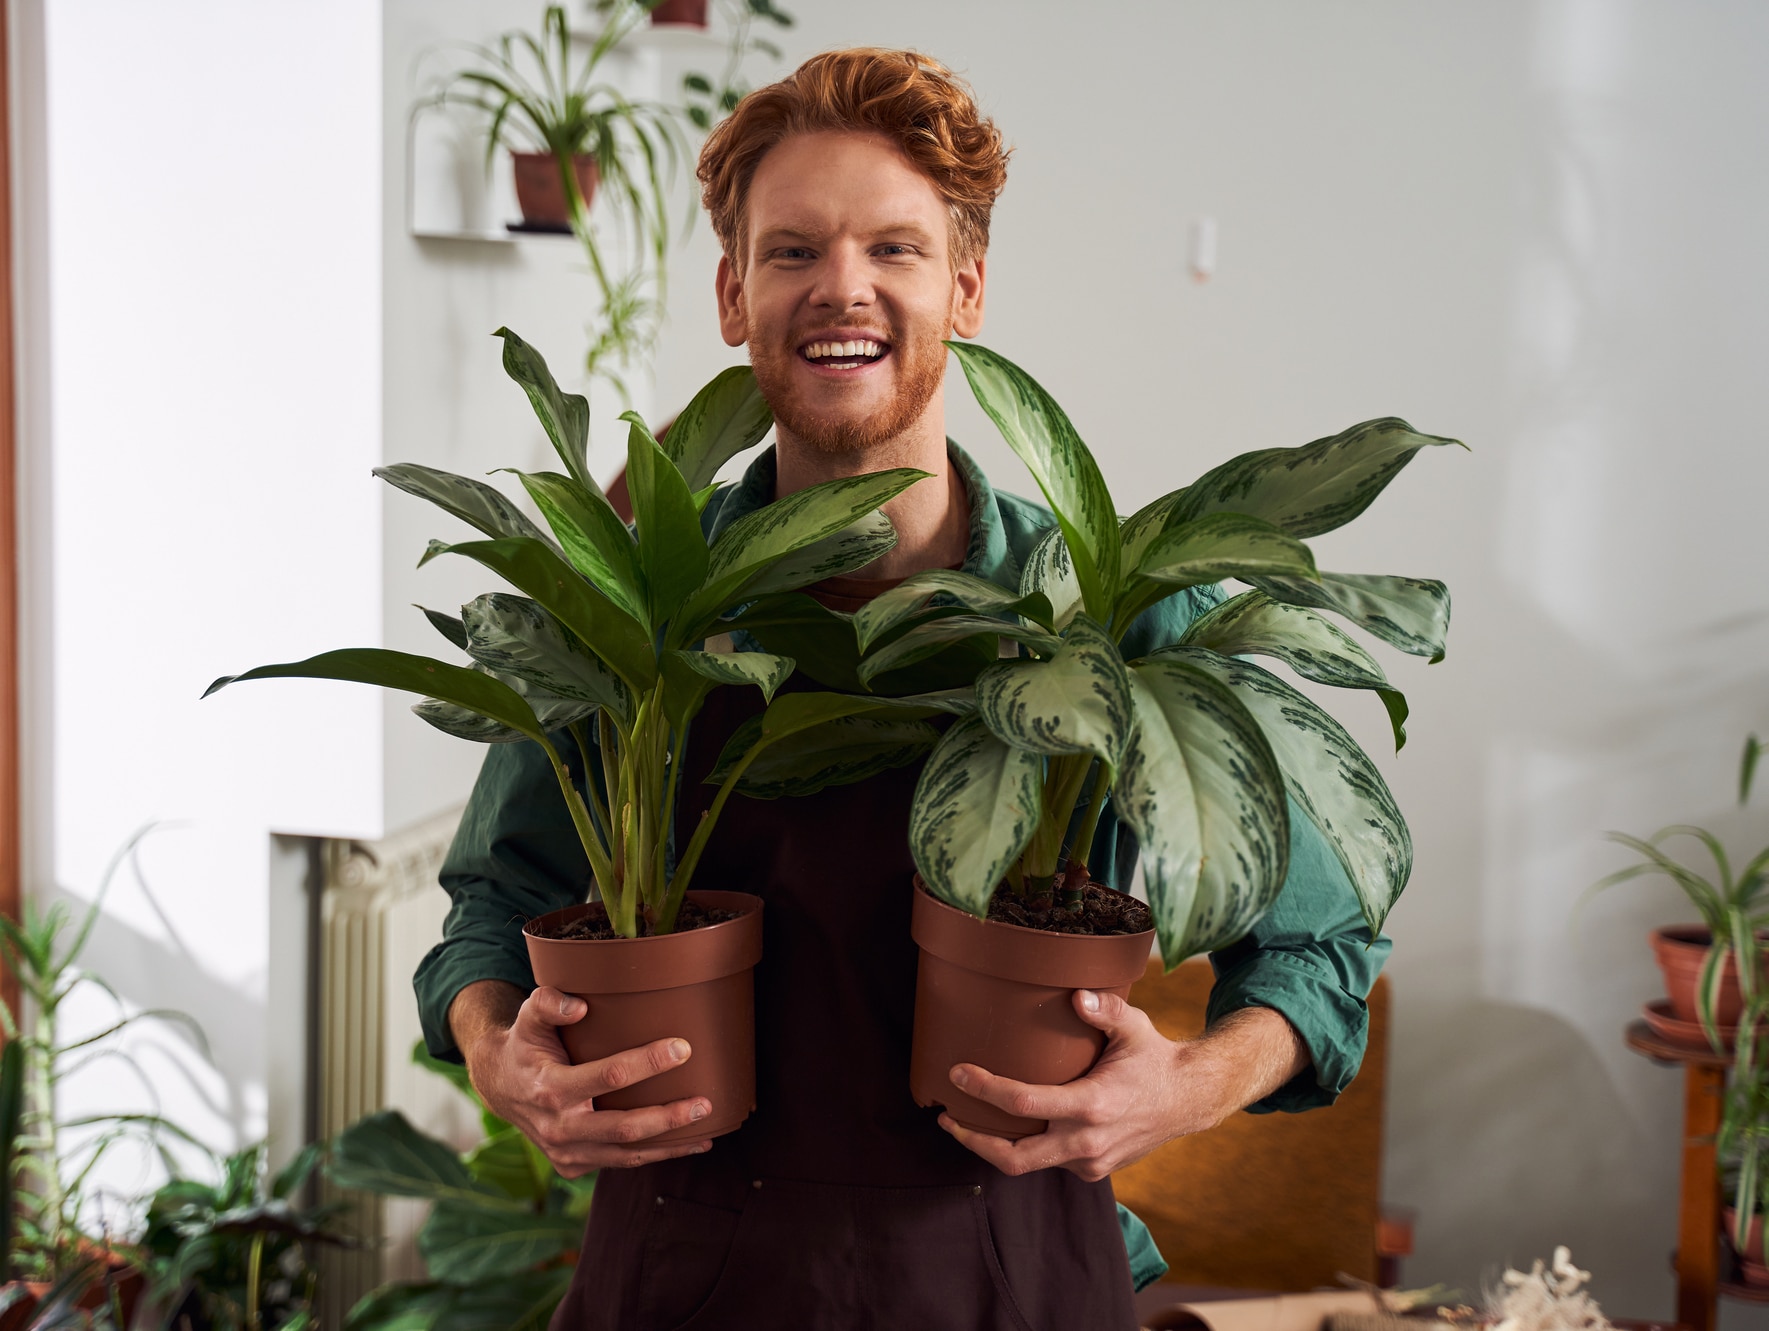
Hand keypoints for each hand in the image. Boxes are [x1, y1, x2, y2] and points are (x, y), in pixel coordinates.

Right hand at [450, 980, 712, 1176]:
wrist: (500, 1086)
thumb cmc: (526, 1044)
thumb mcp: (528, 1016)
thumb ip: (548, 1002)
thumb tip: (580, 1006)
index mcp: (550, 1088)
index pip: (608, 1076)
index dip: (648, 1063)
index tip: (683, 1048)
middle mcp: (558, 1127)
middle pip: (623, 1126)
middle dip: (668, 1116)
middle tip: (705, 1101)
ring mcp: (566, 1152)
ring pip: (626, 1154)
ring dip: (669, 1144)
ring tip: (706, 1128)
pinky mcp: (574, 1165)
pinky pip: (620, 1162)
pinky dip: (655, 1155)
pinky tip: (685, 1144)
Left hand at [938, 990, 1306, 1181]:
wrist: (1189, 1099)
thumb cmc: (1154, 1058)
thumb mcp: (1134, 1026)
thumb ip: (1105, 1009)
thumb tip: (1076, 995)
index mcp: (1092, 1105)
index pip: (1025, 1105)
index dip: (986, 1089)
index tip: (957, 1074)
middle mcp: (1087, 1141)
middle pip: (1014, 1158)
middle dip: (975, 1141)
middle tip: (947, 1119)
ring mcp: (1090, 1161)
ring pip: (1029, 1164)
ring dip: (997, 1146)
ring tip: (968, 1120)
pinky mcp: (1093, 1168)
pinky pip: (1050, 1162)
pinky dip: (1028, 1147)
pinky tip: (1012, 1125)